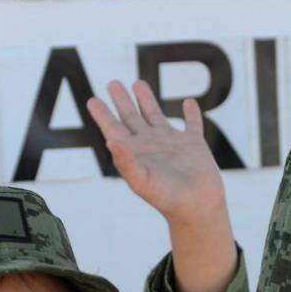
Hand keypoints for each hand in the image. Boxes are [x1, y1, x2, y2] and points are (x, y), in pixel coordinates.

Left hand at [87, 80, 224, 225]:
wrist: (197, 208)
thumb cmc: (167, 199)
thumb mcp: (142, 181)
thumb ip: (126, 162)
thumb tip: (111, 140)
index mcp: (135, 153)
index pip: (114, 129)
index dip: (103, 115)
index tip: (92, 100)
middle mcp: (151, 145)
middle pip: (132, 117)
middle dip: (122, 100)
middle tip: (113, 83)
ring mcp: (172, 144)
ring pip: (156, 116)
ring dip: (147, 100)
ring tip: (138, 83)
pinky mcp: (194, 144)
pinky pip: (192, 124)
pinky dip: (191, 113)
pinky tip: (189, 102)